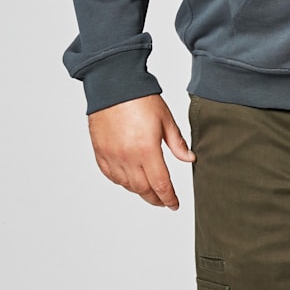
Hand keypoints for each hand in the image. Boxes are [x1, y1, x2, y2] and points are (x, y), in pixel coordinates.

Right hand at [88, 94, 194, 209]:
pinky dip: (122, 182)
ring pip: (126, 185)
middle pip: (143, 189)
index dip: (169, 198)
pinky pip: (111, 176)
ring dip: (139, 191)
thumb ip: (177, 143)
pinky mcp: (100, 152)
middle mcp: (127, 157)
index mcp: (146, 150)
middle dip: (155, 198)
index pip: (160, 184)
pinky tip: (129, 180)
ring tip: (149, 190)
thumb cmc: (141, 98)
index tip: (174, 205)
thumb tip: (190, 159)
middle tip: (163, 200)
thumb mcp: (166, 119)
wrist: (113, 85)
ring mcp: (111, 156)